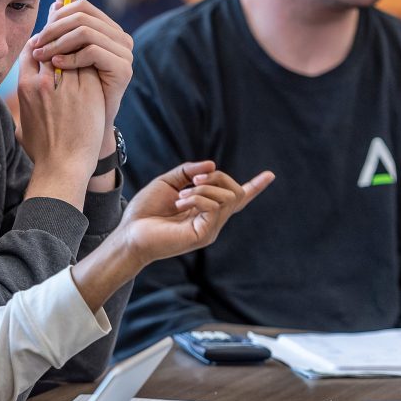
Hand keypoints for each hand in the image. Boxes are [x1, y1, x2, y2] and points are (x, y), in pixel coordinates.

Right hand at [17, 39, 105, 200]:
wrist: (63, 166)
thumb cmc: (42, 152)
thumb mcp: (22, 126)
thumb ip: (20, 109)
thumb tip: (19, 105)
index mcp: (25, 87)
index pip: (31, 51)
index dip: (41, 45)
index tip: (49, 45)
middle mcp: (44, 83)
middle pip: (53, 48)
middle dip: (60, 43)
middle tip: (70, 42)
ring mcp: (67, 86)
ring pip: (73, 53)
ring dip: (78, 50)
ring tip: (84, 50)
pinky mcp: (89, 90)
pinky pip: (90, 65)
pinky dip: (92, 62)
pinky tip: (96, 64)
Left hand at [30, 0, 132, 138]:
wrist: (85, 134)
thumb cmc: (73, 98)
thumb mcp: (66, 59)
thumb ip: (64, 30)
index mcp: (109, 32)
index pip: (82, 7)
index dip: (57, 16)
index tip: (38, 35)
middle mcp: (121, 38)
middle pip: (83, 15)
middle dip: (54, 28)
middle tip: (37, 45)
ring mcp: (125, 53)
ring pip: (86, 31)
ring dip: (58, 42)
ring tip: (42, 57)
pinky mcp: (123, 69)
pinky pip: (92, 51)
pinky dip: (71, 56)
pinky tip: (56, 67)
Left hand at [118, 161, 273, 266]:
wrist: (130, 233)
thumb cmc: (145, 211)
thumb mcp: (168, 182)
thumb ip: (188, 171)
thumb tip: (212, 165)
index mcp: (205, 208)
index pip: (236, 199)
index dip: (254, 187)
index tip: (270, 175)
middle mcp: (212, 220)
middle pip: (234, 191)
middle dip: (217, 177)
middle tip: (192, 179)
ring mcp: (210, 229)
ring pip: (227, 197)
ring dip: (204, 187)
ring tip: (181, 196)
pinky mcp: (204, 235)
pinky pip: (215, 206)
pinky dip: (198, 197)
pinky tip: (181, 202)